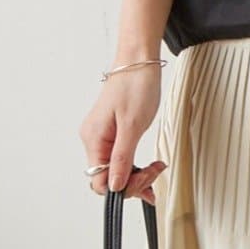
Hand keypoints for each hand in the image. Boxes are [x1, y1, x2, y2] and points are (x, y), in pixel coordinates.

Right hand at [79, 64, 166, 201]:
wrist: (139, 61)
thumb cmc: (135, 86)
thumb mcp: (132, 125)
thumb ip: (122, 158)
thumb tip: (114, 185)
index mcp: (94, 139)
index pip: (100, 181)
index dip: (123, 187)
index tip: (145, 181)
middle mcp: (93, 140)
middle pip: (108, 177)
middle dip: (133, 181)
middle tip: (155, 171)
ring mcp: (102, 136)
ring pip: (115, 170)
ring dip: (136, 175)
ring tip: (156, 168)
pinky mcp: (112, 133)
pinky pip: (120, 158)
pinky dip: (135, 165)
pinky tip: (149, 166)